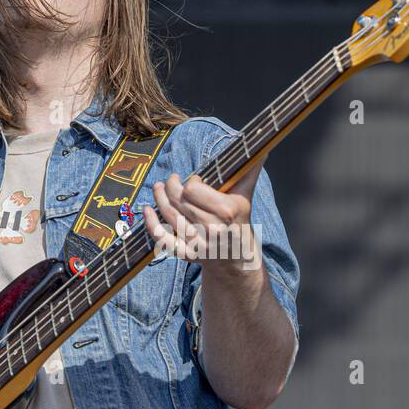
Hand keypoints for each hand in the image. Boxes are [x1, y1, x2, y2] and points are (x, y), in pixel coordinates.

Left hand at [142, 159, 263, 273]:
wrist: (238, 259)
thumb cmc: (239, 222)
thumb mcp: (245, 197)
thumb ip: (249, 173)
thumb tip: (261, 149)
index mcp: (227, 211)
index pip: (193, 189)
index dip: (190, 182)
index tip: (195, 180)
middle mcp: (212, 228)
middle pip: (179, 200)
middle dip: (171, 186)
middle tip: (172, 180)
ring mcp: (199, 243)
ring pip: (169, 215)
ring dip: (159, 198)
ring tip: (158, 187)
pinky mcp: (188, 255)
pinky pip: (163, 238)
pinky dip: (151, 224)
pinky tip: (147, 210)